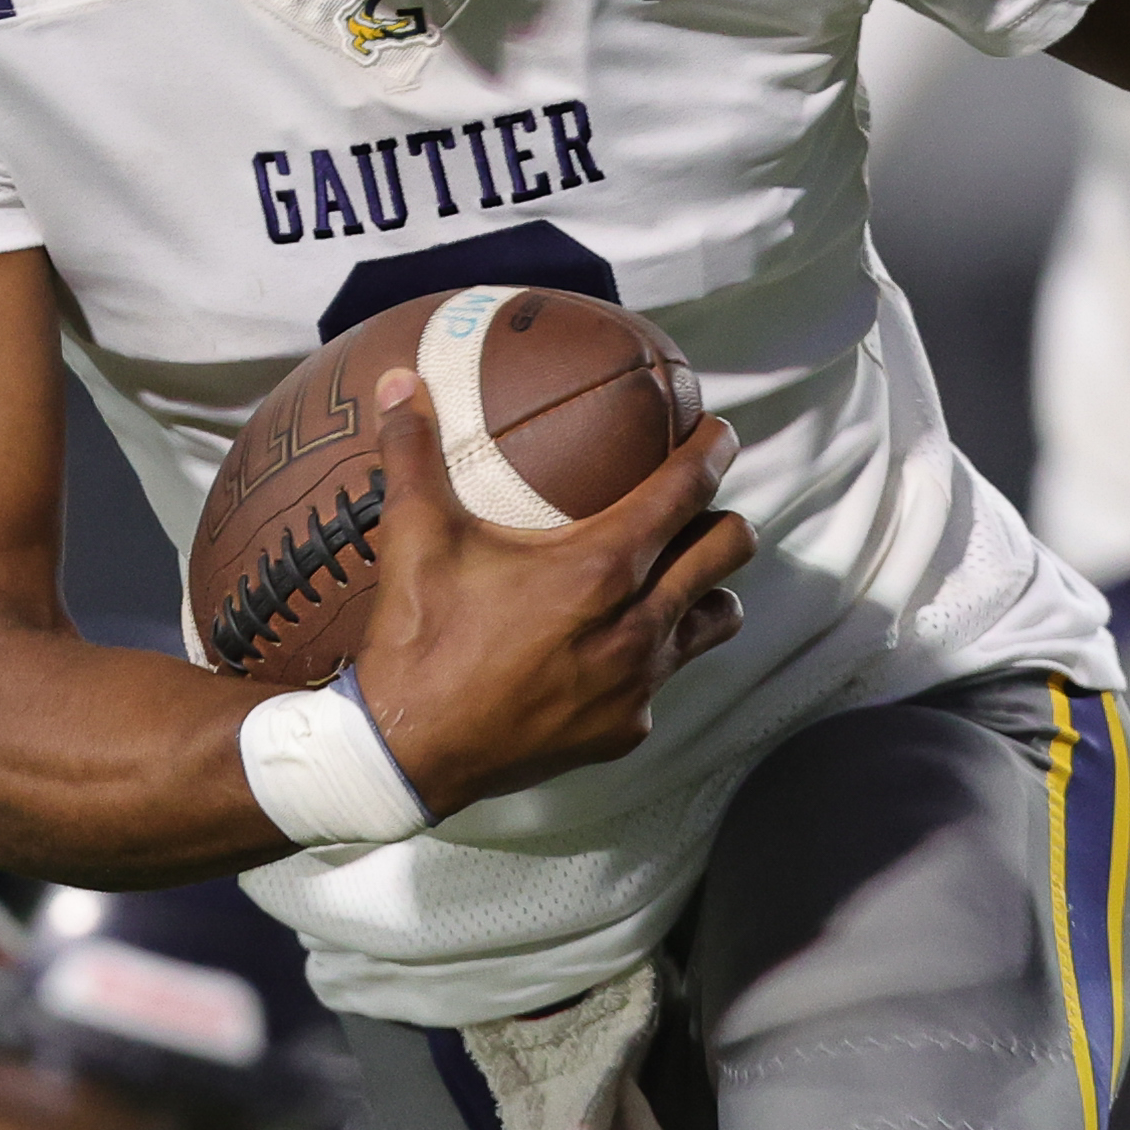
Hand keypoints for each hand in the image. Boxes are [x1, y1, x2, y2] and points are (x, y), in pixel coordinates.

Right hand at [342, 383, 756, 814]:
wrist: (407, 750)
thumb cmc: (420, 638)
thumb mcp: (416, 535)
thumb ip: (413, 450)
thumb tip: (400, 380)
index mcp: (599, 567)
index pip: (686, 491)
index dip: (711, 452)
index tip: (717, 433)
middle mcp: (637, 624)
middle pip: (728, 550)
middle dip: (722, 518)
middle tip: (696, 503)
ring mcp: (638, 683)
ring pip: (717, 619)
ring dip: (704, 590)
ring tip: (672, 577)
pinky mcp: (626, 729)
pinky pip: (665, 680)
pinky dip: (651, 658)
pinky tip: (613, 650)